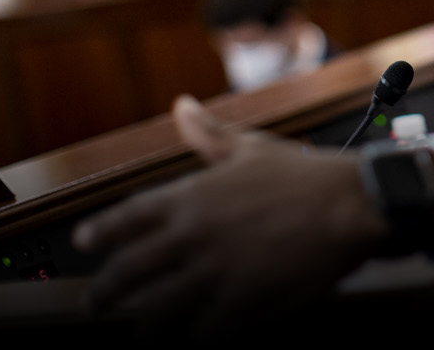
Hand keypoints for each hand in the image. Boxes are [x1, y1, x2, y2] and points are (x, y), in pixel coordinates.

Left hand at [71, 95, 388, 337]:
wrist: (350, 206)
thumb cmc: (303, 175)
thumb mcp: (250, 148)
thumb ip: (209, 135)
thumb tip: (182, 107)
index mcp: (190, 196)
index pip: (126, 219)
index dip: (100, 234)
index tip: (84, 245)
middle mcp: (193, 237)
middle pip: (128, 273)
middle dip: (104, 294)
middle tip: (94, 305)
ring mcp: (215, 275)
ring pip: (160, 312)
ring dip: (146, 327)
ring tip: (143, 336)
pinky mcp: (243, 305)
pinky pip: (205, 333)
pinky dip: (196, 340)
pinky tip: (195, 343)